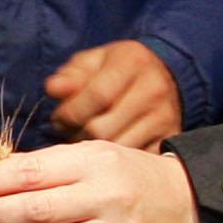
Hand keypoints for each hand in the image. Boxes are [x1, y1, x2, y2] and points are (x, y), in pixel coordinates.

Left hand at [45, 39, 182, 148]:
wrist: (167, 74)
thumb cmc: (119, 68)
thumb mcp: (93, 62)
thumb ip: (71, 75)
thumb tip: (53, 89)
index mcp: (132, 63)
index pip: (97, 95)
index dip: (70, 112)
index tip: (59, 118)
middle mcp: (153, 89)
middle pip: (103, 128)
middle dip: (77, 134)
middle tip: (69, 132)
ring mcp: (164, 117)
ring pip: (117, 148)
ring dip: (93, 152)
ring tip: (84, 141)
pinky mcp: (169, 138)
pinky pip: (134, 158)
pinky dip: (115, 160)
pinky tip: (106, 151)